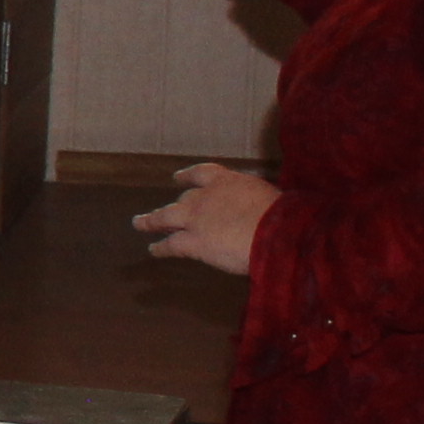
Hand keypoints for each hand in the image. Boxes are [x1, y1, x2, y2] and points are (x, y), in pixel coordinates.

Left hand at [138, 163, 280, 278]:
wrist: (277, 232)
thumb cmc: (284, 217)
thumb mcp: (268, 198)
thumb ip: (253, 202)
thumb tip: (257, 212)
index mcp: (228, 181)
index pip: (202, 174)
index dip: (188, 176)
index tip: (177, 178)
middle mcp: (205, 196)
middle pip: (184, 199)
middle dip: (175, 206)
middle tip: (163, 211)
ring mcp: (195, 219)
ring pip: (164, 218)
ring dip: (150, 221)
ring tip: (139, 223)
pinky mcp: (193, 242)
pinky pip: (170, 244)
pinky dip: (160, 247)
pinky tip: (153, 249)